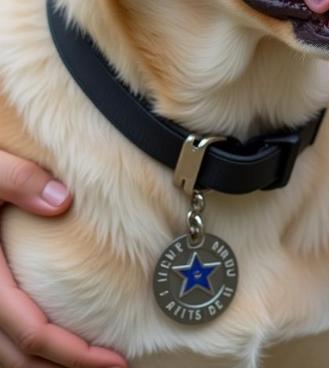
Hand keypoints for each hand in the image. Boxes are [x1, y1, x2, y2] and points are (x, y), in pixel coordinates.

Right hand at [0, 151, 126, 366]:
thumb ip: (17, 180)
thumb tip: (61, 201)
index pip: (30, 331)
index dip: (73, 352)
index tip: (116, 361)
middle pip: (18, 356)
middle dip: (65, 367)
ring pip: (3, 353)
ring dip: (45, 365)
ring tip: (90, 363)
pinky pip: (1, 335)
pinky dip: (26, 348)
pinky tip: (58, 345)